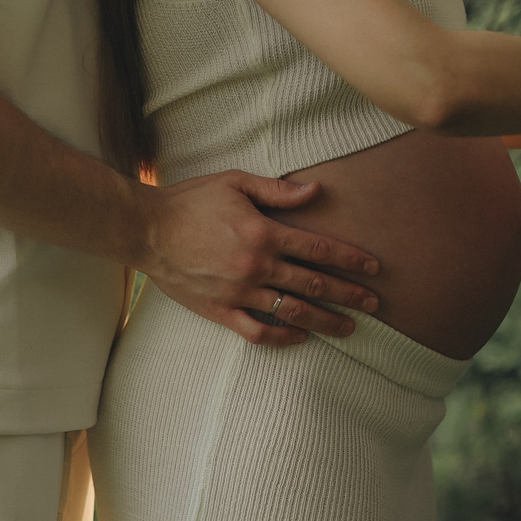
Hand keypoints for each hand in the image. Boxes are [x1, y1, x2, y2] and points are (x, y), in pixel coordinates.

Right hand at [134, 172, 383, 345]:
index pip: (318, 250)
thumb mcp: (235, 183)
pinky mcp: (219, 310)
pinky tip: (300, 337)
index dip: (350, 259)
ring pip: (292, 311)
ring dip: (324, 320)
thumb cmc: (190, 201)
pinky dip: (282, 338)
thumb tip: (316, 191)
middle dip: (349, 295)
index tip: (373, 268)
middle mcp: (256, 267)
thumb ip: (278, 190)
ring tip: (349, 328)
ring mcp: (238, 292)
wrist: (146, 229)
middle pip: (313, 284)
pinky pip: (257, 331)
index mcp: (263, 234)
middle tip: (374, 303)